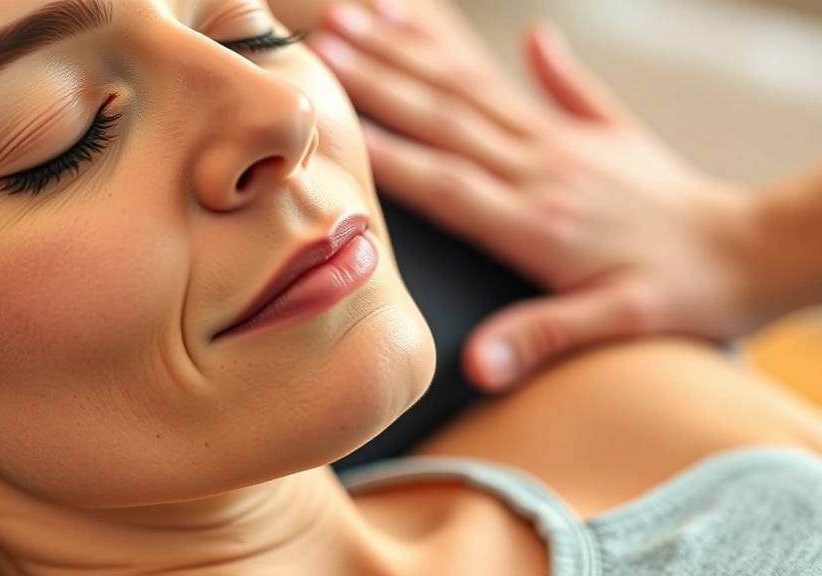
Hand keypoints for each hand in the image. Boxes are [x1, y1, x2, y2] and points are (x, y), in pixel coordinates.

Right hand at [309, 3, 757, 389]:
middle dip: (382, 79)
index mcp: (538, 219)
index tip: (332, 117)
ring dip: (421, 52)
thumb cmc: (682, 294)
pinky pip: (549, 82)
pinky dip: (523, 55)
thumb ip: (542, 337)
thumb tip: (475, 366)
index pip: (444, 180)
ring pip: (478, 91)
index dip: (385, 149)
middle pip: (447, 118)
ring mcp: (566, 143)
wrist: (750, 251)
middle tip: (329, 42)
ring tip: (371, 18)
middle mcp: (544, 169)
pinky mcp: (594, 130)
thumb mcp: (615, 327)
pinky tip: (514, 30)